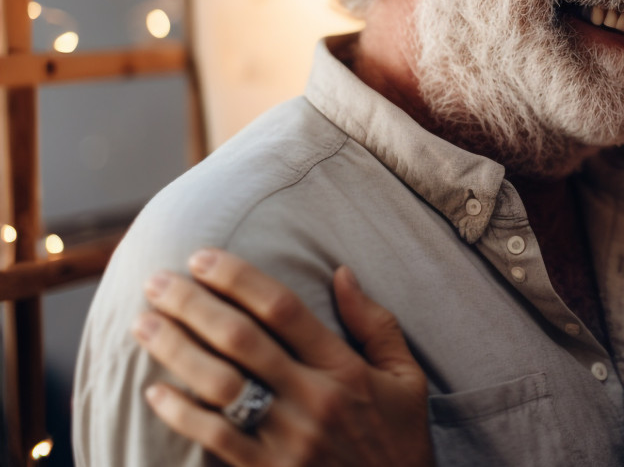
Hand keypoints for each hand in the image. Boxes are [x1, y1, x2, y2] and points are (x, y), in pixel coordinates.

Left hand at [132, 249, 432, 465]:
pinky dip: (180, 415)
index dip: (238, 278)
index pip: (283, 309)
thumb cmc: (399, 437)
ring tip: (143, 325)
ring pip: (219, 385)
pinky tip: (154, 392)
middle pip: (241, 339)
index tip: (202, 258)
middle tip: (156, 281)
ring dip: (175, 350)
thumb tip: (341, 272)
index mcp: (345, 368)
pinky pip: (214, 440)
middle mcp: (314, 399)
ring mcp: (288, 439)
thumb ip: (375, 323)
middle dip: (192, 304)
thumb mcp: (405, 376)